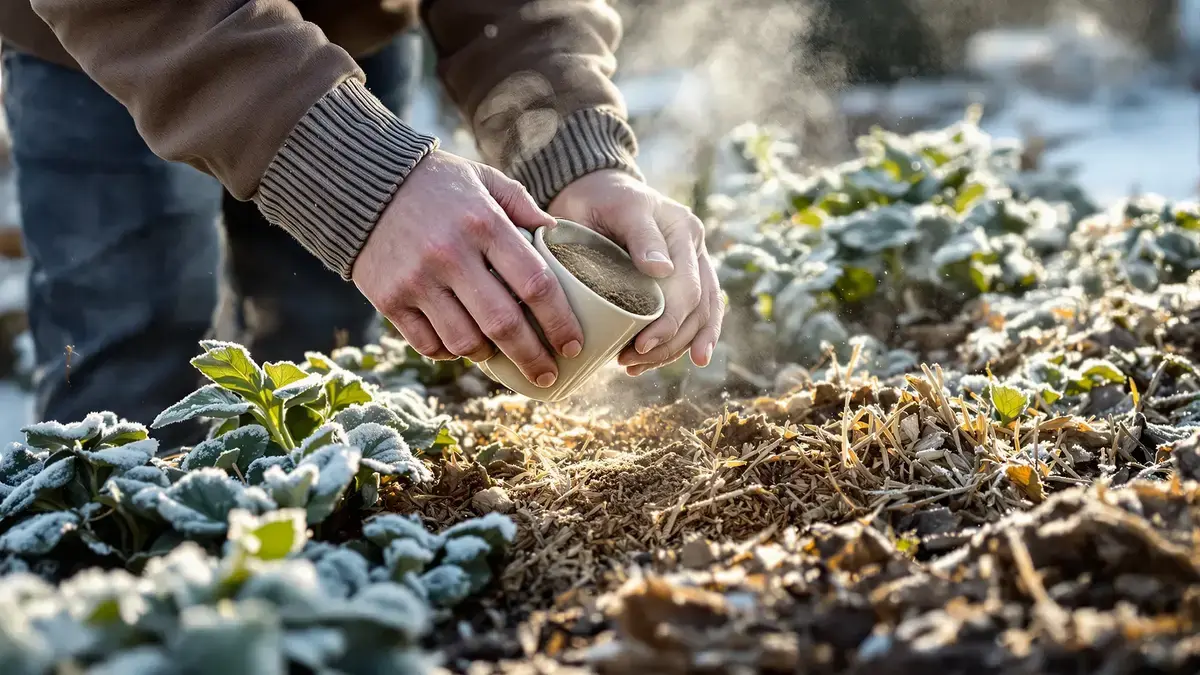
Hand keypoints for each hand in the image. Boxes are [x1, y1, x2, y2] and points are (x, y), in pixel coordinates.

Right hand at [352, 150, 584, 388]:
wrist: (365, 183)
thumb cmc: (437, 183)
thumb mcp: (485, 179)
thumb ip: (522, 205)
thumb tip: (559, 236)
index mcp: (484, 223)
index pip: (535, 285)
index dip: (560, 322)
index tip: (572, 344)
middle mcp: (451, 254)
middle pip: (504, 324)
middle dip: (533, 357)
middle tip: (548, 374)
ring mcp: (417, 280)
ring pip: (465, 343)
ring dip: (489, 356)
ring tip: (501, 353)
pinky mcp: (388, 299)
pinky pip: (428, 345)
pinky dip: (450, 352)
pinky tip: (461, 344)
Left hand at [548, 170, 723, 375]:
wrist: (595, 191)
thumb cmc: (603, 198)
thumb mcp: (620, 208)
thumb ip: (642, 235)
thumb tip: (663, 270)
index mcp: (685, 232)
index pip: (689, 289)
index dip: (670, 323)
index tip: (641, 345)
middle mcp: (695, 251)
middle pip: (698, 310)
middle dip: (668, 343)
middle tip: (631, 361)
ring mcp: (690, 267)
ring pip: (698, 320)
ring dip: (671, 350)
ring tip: (636, 366)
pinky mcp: (678, 282)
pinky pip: (689, 319)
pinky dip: (674, 344)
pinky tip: (651, 362)